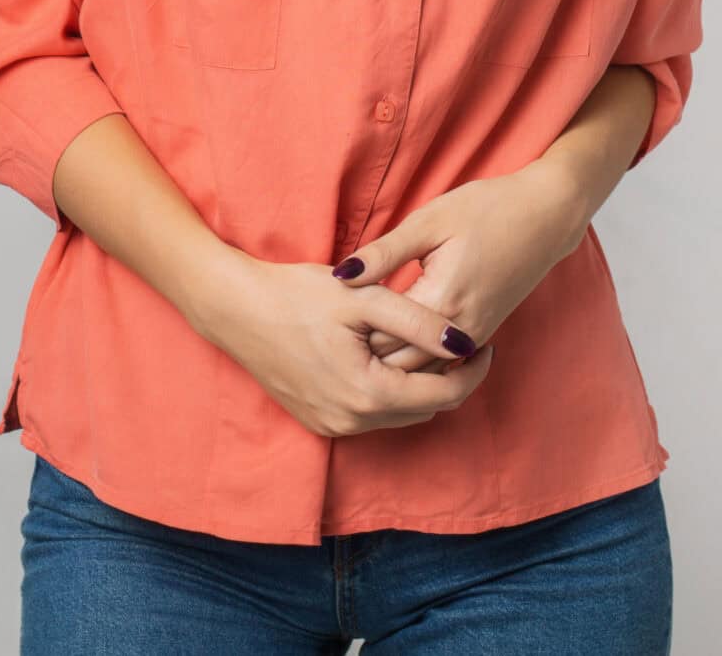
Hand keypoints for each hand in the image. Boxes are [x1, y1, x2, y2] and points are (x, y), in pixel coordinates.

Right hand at [198, 254, 497, 438]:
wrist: (234, 308)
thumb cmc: (297, 295)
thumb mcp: (364, 298)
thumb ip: (419, 322)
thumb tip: (466, 343)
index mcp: (368, 393)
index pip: (444, 395)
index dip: (473, 371)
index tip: (487, 343)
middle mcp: (351, 421)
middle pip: (424, 409)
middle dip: (448, 379)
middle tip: (458, 341)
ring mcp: (332, 426)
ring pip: (399, 414)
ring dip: (418, 386)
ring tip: (426, 346)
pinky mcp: (318, 421)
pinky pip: (370, 414)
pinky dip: (388, 392)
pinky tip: (386, 357)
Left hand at [332, 164, 589, 372]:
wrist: (546, 215)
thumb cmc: (486, 209)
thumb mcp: (428, 221)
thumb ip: (383, 254)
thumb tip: (340, 276)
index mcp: (441, 301)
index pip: (381, 340)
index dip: (348, 337)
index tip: (321, 325)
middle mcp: (459, 332)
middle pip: (399, 367)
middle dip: (363, 358)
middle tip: (328, 343)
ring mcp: (474, 338)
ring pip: (420, 372)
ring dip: (388, 364)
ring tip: (352, 348)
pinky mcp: (481, 335)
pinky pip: (440, 364)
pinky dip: (413, 361)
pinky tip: (389, 346)